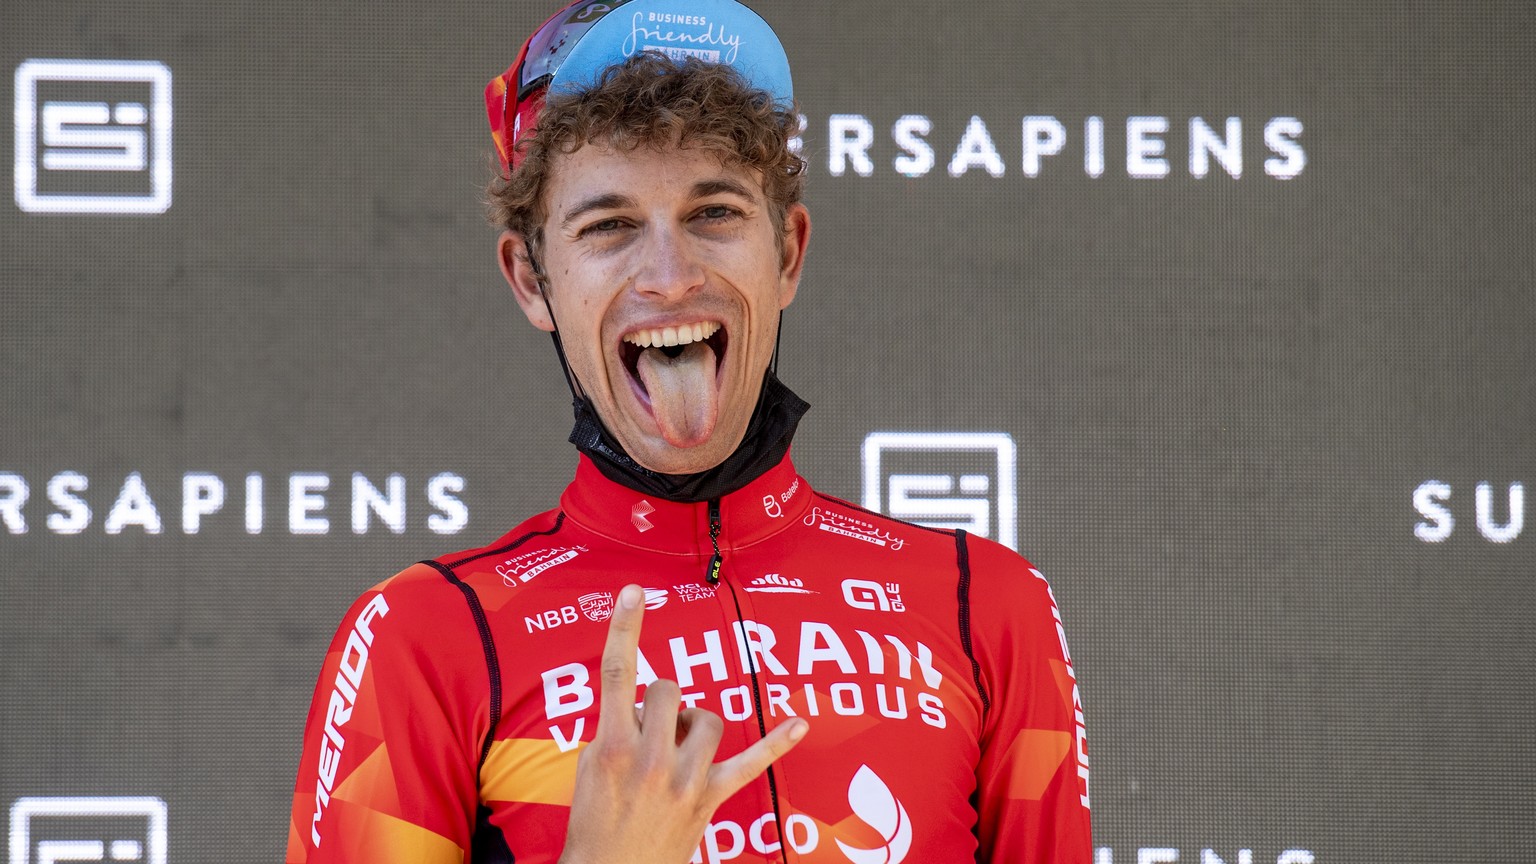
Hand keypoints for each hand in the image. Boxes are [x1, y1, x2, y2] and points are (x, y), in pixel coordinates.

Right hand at [558, 584, 807, 863]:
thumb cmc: (594, 825)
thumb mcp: (586, 768)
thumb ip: (614, 728)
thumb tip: (643, 706)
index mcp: (610, 745)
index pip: (617, 674)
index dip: (625, 628)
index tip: (635, 593)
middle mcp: (649, 757)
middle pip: (668, 691)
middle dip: (660, 702)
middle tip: (648, 731)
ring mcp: (683, 778)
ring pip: (707, 717)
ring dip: (693, 722)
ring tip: (676, 744)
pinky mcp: (708, 798)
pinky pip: (751, 764)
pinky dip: (776, 743)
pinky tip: (800, 723)